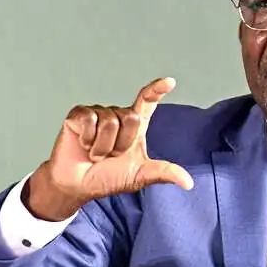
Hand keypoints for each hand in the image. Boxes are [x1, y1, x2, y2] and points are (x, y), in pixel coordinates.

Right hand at [24, 77, 194, 220]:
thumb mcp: (139, 176)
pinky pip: (90, 120)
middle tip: (110, 156)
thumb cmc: (107, 178)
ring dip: (103, 146)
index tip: (169, 82)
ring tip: (95, 153)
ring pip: (109, 122)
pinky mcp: (78, 114)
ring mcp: (97, 112)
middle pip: (131, 118)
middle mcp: (117, 115)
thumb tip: (189, 183)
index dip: (157, 90)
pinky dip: (88, 140)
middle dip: (121, 144)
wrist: (77, 185)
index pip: (147, 101)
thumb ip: (163, 173)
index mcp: (135, 125)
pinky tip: (83, 144)